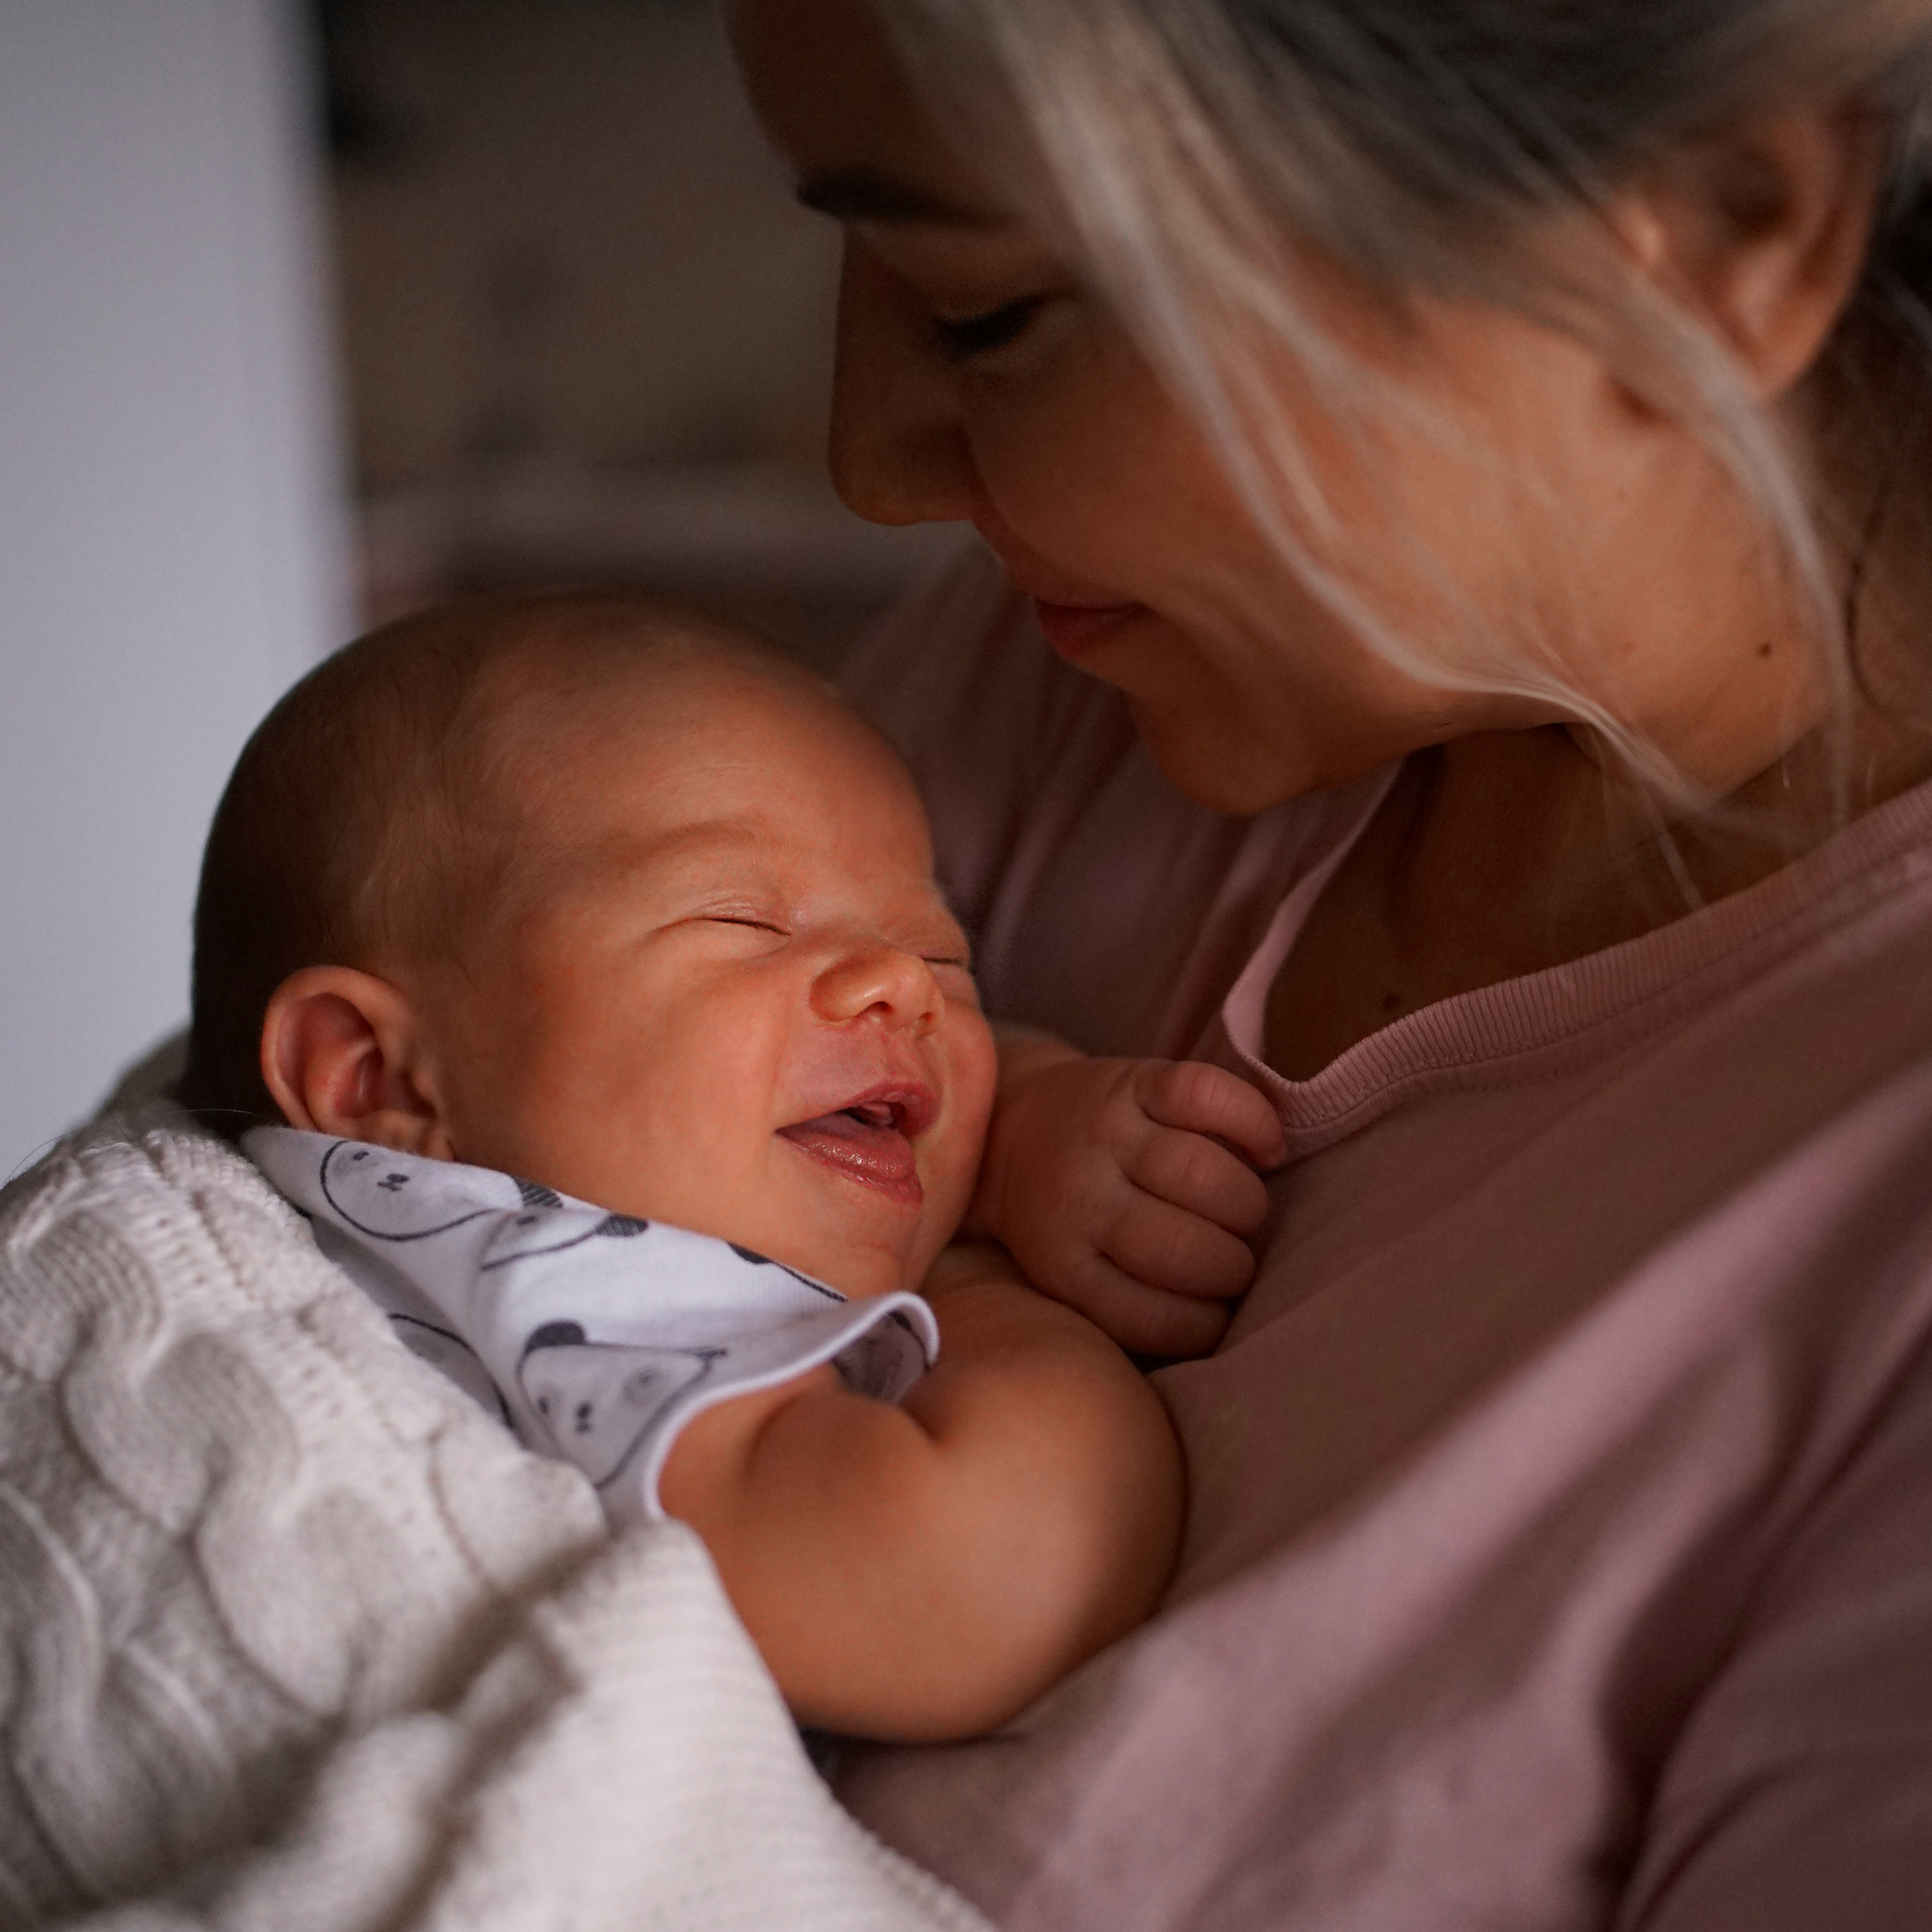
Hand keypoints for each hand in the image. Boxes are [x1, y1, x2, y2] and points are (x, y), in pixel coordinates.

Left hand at [970, 1047, 1286, 1356]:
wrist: (1015, 1129)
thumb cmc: (1067, 1221)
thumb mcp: (1074, 1278)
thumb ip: (1132, 1308)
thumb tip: (1223, 1328)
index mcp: (1065, 1266)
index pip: (1155, 1319)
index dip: (1207, 1324)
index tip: (1218, 1312)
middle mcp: (1081, 1199)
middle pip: (1185, 1249)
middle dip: (1233, 1268)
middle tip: (1234, 1260)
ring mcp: (1107, 1133)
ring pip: (1204, 1175)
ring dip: (1246, 1204)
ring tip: (1244, 1212)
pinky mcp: (1133, 1080)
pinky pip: (1207, 1094)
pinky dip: (1252, 1123)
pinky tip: (1265, 1149)